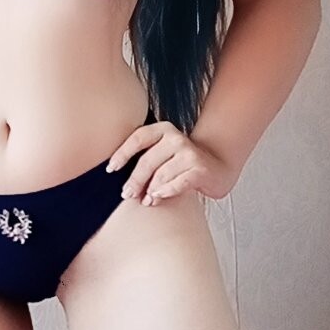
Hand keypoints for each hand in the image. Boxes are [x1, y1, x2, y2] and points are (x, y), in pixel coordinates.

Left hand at [105, 118, 239, 204]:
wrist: (218, 165)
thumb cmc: (184, 162)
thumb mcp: (163, 153)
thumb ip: (146, 160)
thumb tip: (124, 182)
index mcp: (163, 130)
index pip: (138, 138)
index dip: (122, 153)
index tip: (111, 169)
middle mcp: (176, 137)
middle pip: (147, 161)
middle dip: (134, 180)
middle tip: (127, 194)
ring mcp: (189, 152)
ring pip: (160, 175)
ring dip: (149, 190)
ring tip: (145, 200)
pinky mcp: (199, 169)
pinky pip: (177, 183)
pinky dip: (165, 192)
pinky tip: (157, 197)